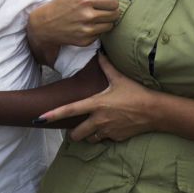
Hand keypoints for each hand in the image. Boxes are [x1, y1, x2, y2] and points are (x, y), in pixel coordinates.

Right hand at [29, 0, 119, 47]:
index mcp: (86, 0)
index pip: (113, 3)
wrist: (44, 25)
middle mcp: (88, 16)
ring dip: (106, 22)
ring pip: (110, 26)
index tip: (107, 3)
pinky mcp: (85, 41)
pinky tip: (86, 27)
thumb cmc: (60, 5)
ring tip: (94, 18)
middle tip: (103, 11)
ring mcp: (87, 30)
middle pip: (115, 15)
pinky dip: (96, 31)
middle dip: (112, 12)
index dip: (112, 2)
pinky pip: (100, 35)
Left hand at [39, 55, 155, 141]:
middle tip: (74, 129)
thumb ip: (106, 66)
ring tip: (93, 127)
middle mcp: (98, 120)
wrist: (154, 111)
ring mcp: (107, 131)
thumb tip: (100, 53)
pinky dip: (103, 136)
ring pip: (89, 139)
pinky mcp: (116, 138)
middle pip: (76, 134)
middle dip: (73, 133)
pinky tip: (110, 128)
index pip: (70, 110)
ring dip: (88, 135)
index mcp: (96, 104)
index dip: (53, 115)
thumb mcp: (120, 78)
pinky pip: (104, 139)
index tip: (39, 118)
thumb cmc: (136, 92)